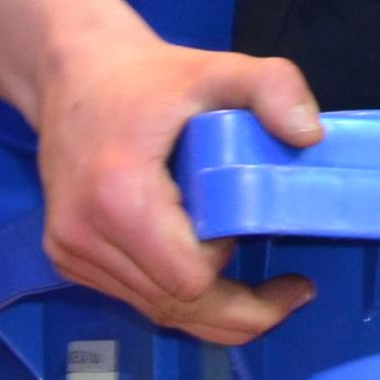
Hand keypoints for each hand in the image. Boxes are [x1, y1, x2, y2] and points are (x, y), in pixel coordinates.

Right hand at [32, 28, 326, 346]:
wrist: (74, 74)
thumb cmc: (149, 76)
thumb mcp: (218, 69)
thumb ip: (273, 87)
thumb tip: (311, 137)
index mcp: (118, 196)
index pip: (187, 278)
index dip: (226, 267)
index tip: (251, 232)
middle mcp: (84, 235)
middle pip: (173, 307)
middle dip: (237, 309)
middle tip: (292, 294)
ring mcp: (70, 251)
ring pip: (153, 310)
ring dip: (208, 307)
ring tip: (261, 290)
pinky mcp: (67, 257)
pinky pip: (133, 296)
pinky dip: (175, 294)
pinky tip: (210, 270)